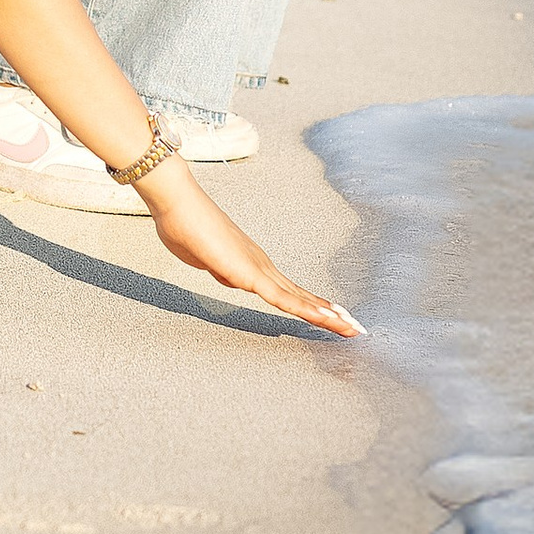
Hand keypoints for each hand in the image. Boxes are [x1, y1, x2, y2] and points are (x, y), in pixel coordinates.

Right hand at [140, 155, 363, 339]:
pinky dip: (305, 309)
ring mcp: (258, 268)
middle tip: (355, 328)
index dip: (311, 305)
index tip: (331, 316)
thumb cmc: (185, 227)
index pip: (289, 292)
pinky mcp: (249, 274)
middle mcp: (262, 266)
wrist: (178, 204)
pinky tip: (325, 319)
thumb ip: (219, 268)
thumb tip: (227, 274)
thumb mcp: (203, 259)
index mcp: (252, 265)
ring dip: (328, 315)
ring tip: (352, 329)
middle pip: (302, 296)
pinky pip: (282, 298)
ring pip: (300, 299)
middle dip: (330, 314)